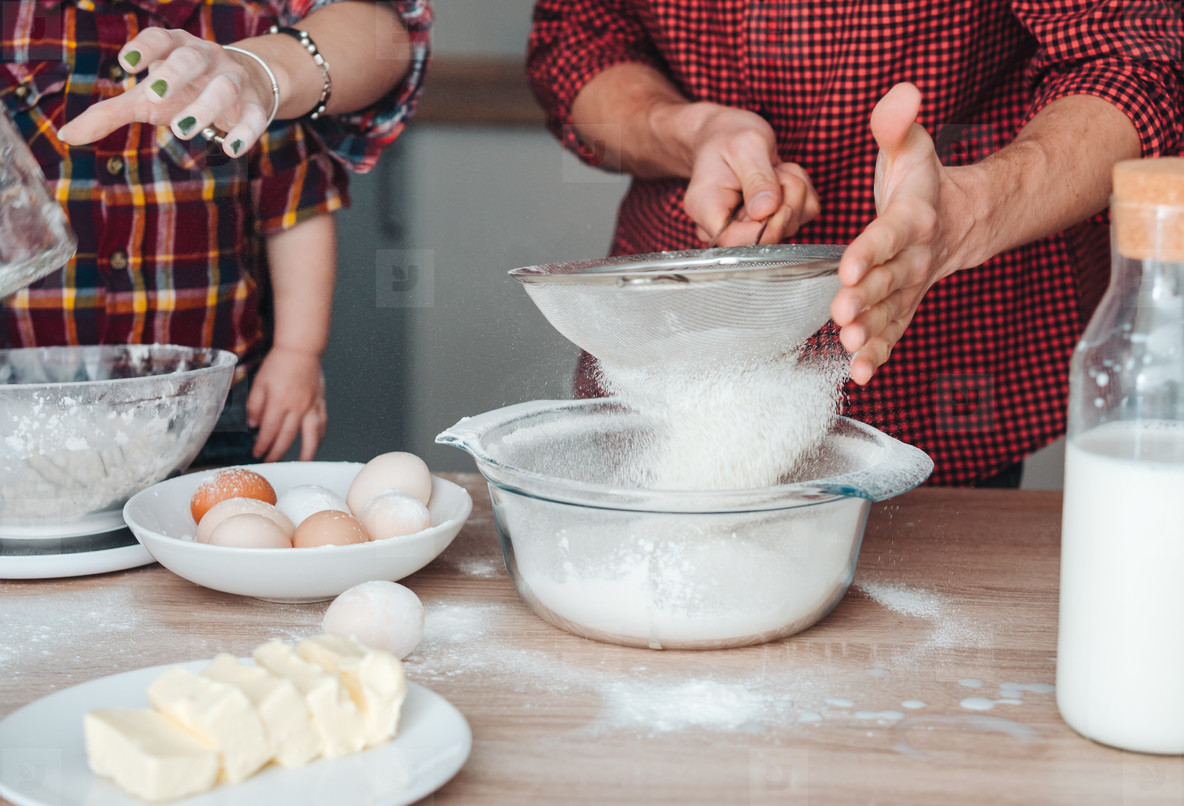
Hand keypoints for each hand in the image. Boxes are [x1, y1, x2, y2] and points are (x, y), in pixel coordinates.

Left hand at [57, 27, 276, 156]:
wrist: (245, 86)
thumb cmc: (185, 91)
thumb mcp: (147, 100)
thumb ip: (110, 113)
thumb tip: (67, 135)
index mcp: (178, 48)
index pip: (161, 38)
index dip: (145, 48)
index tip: (125, 65)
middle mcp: (208, 58)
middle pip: (191, 59)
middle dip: (173, 75)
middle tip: (152, 96)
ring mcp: (234, 81)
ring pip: (223, 88)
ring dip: (204, 108)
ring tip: (180, 132)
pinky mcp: (255, 106)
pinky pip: (255, 117)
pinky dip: (245, 132)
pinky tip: (231, 150)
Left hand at [246, 347, 326, 461]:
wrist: (301, 350)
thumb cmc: (279, 363)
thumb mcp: (259, 382)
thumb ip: (255, 405)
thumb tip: (254, 424)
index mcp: (279, 402)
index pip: (269, 431)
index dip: (262, 445)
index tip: (257, 453)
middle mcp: (296, 408)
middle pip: (287, 437)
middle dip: (277, 452)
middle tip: (271, 461)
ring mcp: (311, 407)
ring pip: (311, 436)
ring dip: (306, 452)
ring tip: (301, 463)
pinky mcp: (320, 403)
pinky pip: (322, 424)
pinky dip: (320, 436)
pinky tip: (316, 443)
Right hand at [679, 104, 819, 245]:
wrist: (727, 134)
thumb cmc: (728, 137)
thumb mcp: (745, 146)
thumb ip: (757, 178)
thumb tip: (765, 211)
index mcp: (705, 210)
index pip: (734, 243)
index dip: (764, 229)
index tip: (777, 201)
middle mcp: (723, 226)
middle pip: (766, 238)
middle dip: (785, 201)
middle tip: (776, 171)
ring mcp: (747, 227)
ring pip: (790, 225)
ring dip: (795, 192)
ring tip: (776, 170)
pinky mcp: (768, 222)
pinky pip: (801, 216)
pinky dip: (801, 193)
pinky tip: (782, 177)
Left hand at [831, 83, 971, 384]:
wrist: (956, 218)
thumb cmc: (921, 182)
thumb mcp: (912, 146)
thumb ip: (897, 124)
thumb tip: (901, 94)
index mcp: (912, 218)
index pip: (889, 234)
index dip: (871, 251)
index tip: (850, 265)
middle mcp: (914, 258)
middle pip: (887, 281)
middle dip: (865, 299)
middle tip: (841, 313)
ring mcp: (909, 287)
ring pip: (889, 314)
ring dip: (870, 334)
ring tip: (849, 350)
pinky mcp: (901, 308)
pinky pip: (892, 334)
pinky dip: (877, 356)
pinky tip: (857, 376)